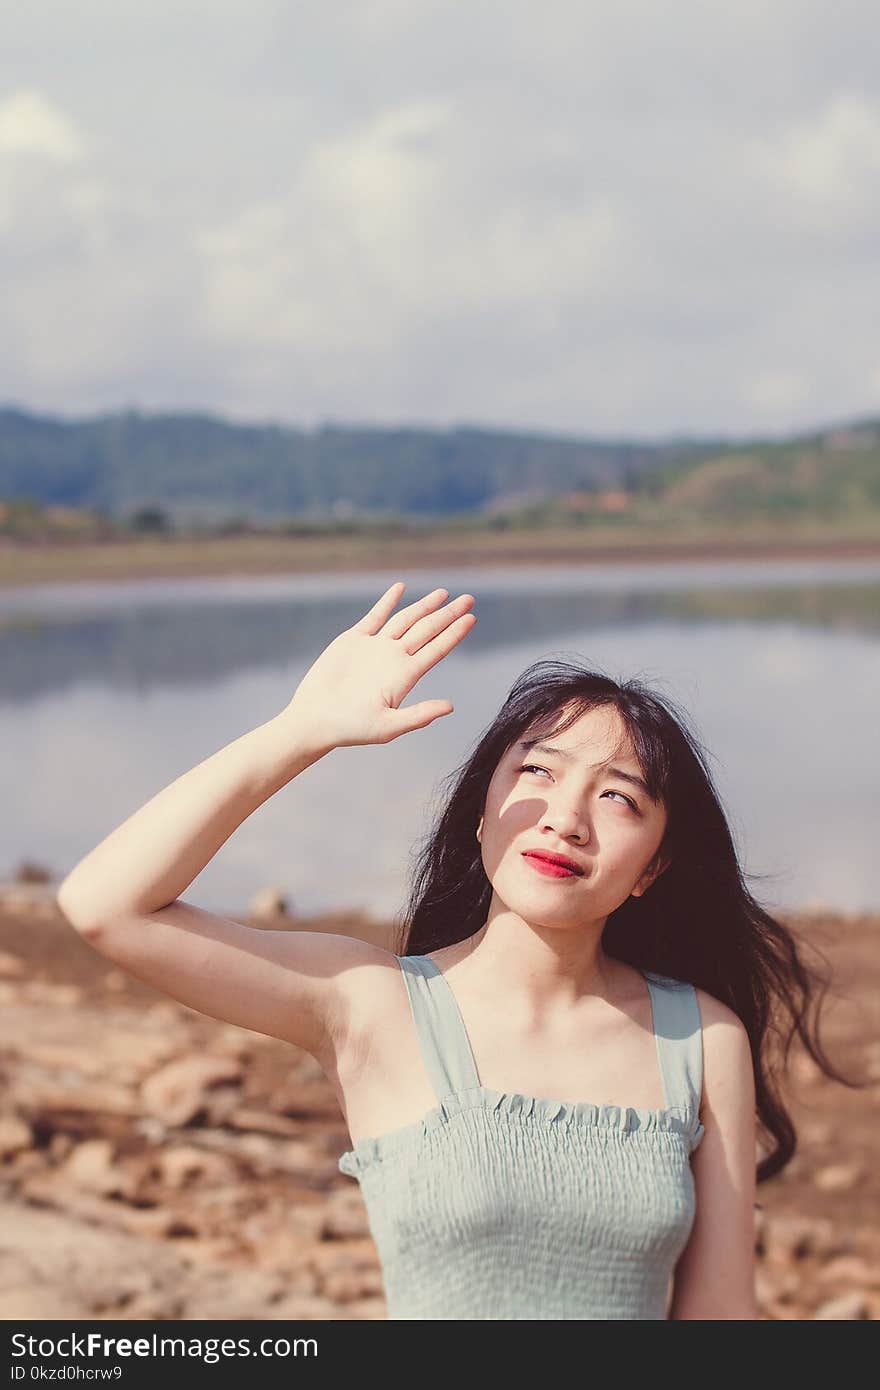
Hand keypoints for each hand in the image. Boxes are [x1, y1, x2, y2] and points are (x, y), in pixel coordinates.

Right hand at [280, 581, 476, 748]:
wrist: (315, 719)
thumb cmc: (350, 728)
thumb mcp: (388, 727)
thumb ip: (419, 716)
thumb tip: (450, 707)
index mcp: (405, 676)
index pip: (437, 649)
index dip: (454, 633)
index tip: (471, 618)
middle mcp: (394, 658)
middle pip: (428, 630)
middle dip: (448, 614)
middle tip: (469, 599)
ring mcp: (375, 647)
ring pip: (406, 620)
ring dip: (424, 606)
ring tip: (443, 594)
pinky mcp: (354, 640)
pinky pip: (375, 616)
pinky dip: (388, 601)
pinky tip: (400, 588)